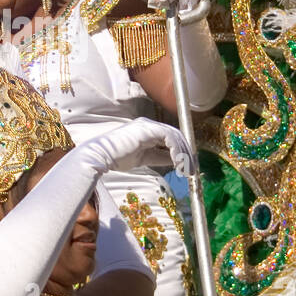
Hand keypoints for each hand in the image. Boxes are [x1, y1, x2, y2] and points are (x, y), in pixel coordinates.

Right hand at [74, 118, 194, 177]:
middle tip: (192, 169)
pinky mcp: (148, 128)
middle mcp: (149, 125)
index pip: (171, 138)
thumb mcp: (144, 159)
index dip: (181, 151)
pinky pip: (169, 137)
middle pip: (176, 135)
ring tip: (186, 170)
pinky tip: (178, 162)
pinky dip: (176, 150)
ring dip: (184, 154)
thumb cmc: (118, 158)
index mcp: (147, 131)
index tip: (188, 166)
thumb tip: (175, 161)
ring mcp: (149, 125)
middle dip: (186, 153)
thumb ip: (159, 157)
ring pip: (175, 136)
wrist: (103, 156)